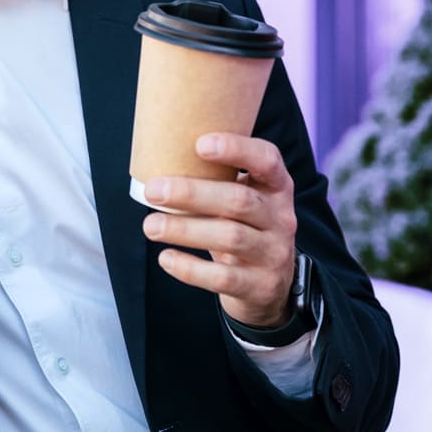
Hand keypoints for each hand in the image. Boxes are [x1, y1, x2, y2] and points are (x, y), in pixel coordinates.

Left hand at [140, 133, 296, 327]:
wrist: (269, 287)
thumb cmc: (242, 229)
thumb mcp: (241, 202)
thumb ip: (216, 182)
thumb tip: (158, 159)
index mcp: (276, 188)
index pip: (267, 161)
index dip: (238, 149)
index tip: (200, 144)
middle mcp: (281, 219)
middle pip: (239, 201)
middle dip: (193, 194)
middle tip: (153, 190)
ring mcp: (273, 253)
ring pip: (231, 237)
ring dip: (185, 230)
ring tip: (150, 226)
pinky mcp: (259, 286)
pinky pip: (223, 277)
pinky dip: (191, 268)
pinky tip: (166, 258)